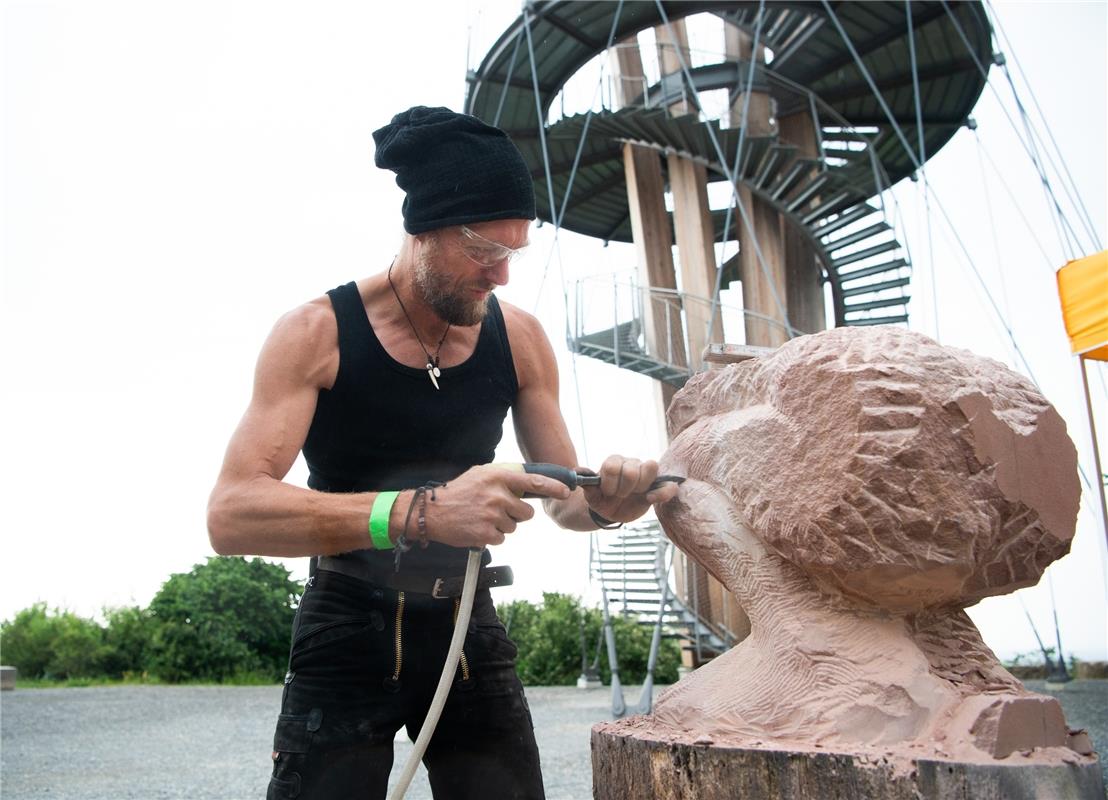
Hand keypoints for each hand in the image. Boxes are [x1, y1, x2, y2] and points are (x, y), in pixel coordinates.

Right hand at [421, 464, 571, 547]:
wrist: (431, 512)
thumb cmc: (458, 492)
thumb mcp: (480, 474)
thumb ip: (504, 478)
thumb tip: (527, 483)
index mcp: (497, 476)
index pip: (533, 481)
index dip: (553, 487)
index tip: (566, 491)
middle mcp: (497, 494)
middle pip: (526, 512)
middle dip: (516, 514)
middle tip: (497, 510)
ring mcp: (492, 515)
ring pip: (514, 526)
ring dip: (502, 525)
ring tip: (482, 518)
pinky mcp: (486, 533)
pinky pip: (502, 538)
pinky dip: (492, 536)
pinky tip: (477, 527)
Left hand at [581, 455, 679, 525]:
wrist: (612, 510)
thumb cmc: (602, 499)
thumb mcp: (592, 495)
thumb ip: (589, 486)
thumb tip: (578, 473)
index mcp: (614, 462)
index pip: (612, 466)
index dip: (609, 483)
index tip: (607, 492)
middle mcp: (631, 463)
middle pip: (631, 468)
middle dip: (623, 488)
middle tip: (620, 495)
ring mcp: (646, 473)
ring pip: (651, 467)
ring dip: (640, 487)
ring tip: (633, 495)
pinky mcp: (659, 486)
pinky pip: (669, 485)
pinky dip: (663, 492)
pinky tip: (650, 499)